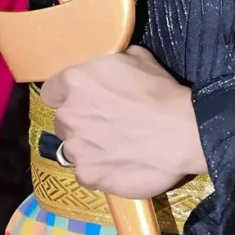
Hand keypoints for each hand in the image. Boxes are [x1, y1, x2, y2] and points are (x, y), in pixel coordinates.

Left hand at [42, 47, 207, 198]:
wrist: (183, 132)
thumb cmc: (162, 92)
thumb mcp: (138, 59)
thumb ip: (112, 64)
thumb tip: (112, 66)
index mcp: (76, 81)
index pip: (51, 91)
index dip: (67, 96)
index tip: (83, 101)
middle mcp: (68, 114)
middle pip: (62, 121)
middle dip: (79, 122)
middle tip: (105, 124)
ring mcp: (76, 148)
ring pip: (72, 149)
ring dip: (87, 148)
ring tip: (115, 147)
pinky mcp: (88, 175)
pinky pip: (86, 173)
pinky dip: (99, 170)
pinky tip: (120, 164)